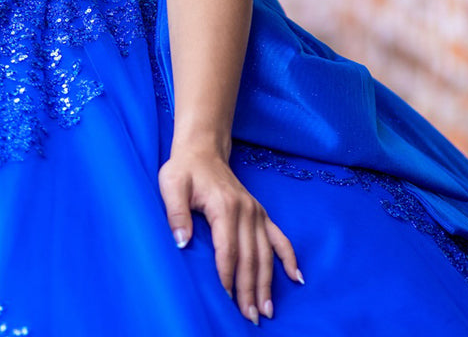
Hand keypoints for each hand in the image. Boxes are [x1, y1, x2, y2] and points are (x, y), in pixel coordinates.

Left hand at [158, 144, 302, 324]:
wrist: (203, 149)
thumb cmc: (184, 169)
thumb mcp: (171, 184)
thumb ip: (176, 213)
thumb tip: (182, 243)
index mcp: (224, 206)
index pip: (228, 250)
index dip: (228, 276)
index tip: (226, 301)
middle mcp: (246, 210)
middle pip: (250, 257)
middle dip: (250, 289)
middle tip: (251, 318)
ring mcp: (256, 212)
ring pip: (265, 253)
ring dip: (267, 283)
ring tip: (267, 310)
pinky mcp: (260, 213)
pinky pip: (279, 237)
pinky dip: (289, 257)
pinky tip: (296, 277)